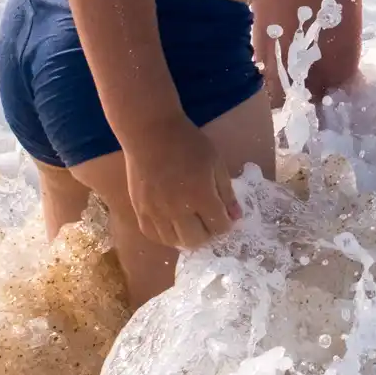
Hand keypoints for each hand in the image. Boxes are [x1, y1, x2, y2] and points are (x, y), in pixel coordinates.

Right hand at [126, 117, 241, 250]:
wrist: (150, 132)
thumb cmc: (187, 142)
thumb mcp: (215, 162)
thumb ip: (226, 192)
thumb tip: (236, 216)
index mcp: (201, 196)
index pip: (219, 226)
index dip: (226, 224)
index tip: (225, 217)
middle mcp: (178, 209)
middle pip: (197, 240)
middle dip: (208, 234)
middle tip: (209, 221)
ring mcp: (156, 212)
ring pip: (174, 242)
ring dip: (187, 237)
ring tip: (191, 224)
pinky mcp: (140, 209)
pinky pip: (153, 235)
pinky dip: (166, 235)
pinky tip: (172, 226)